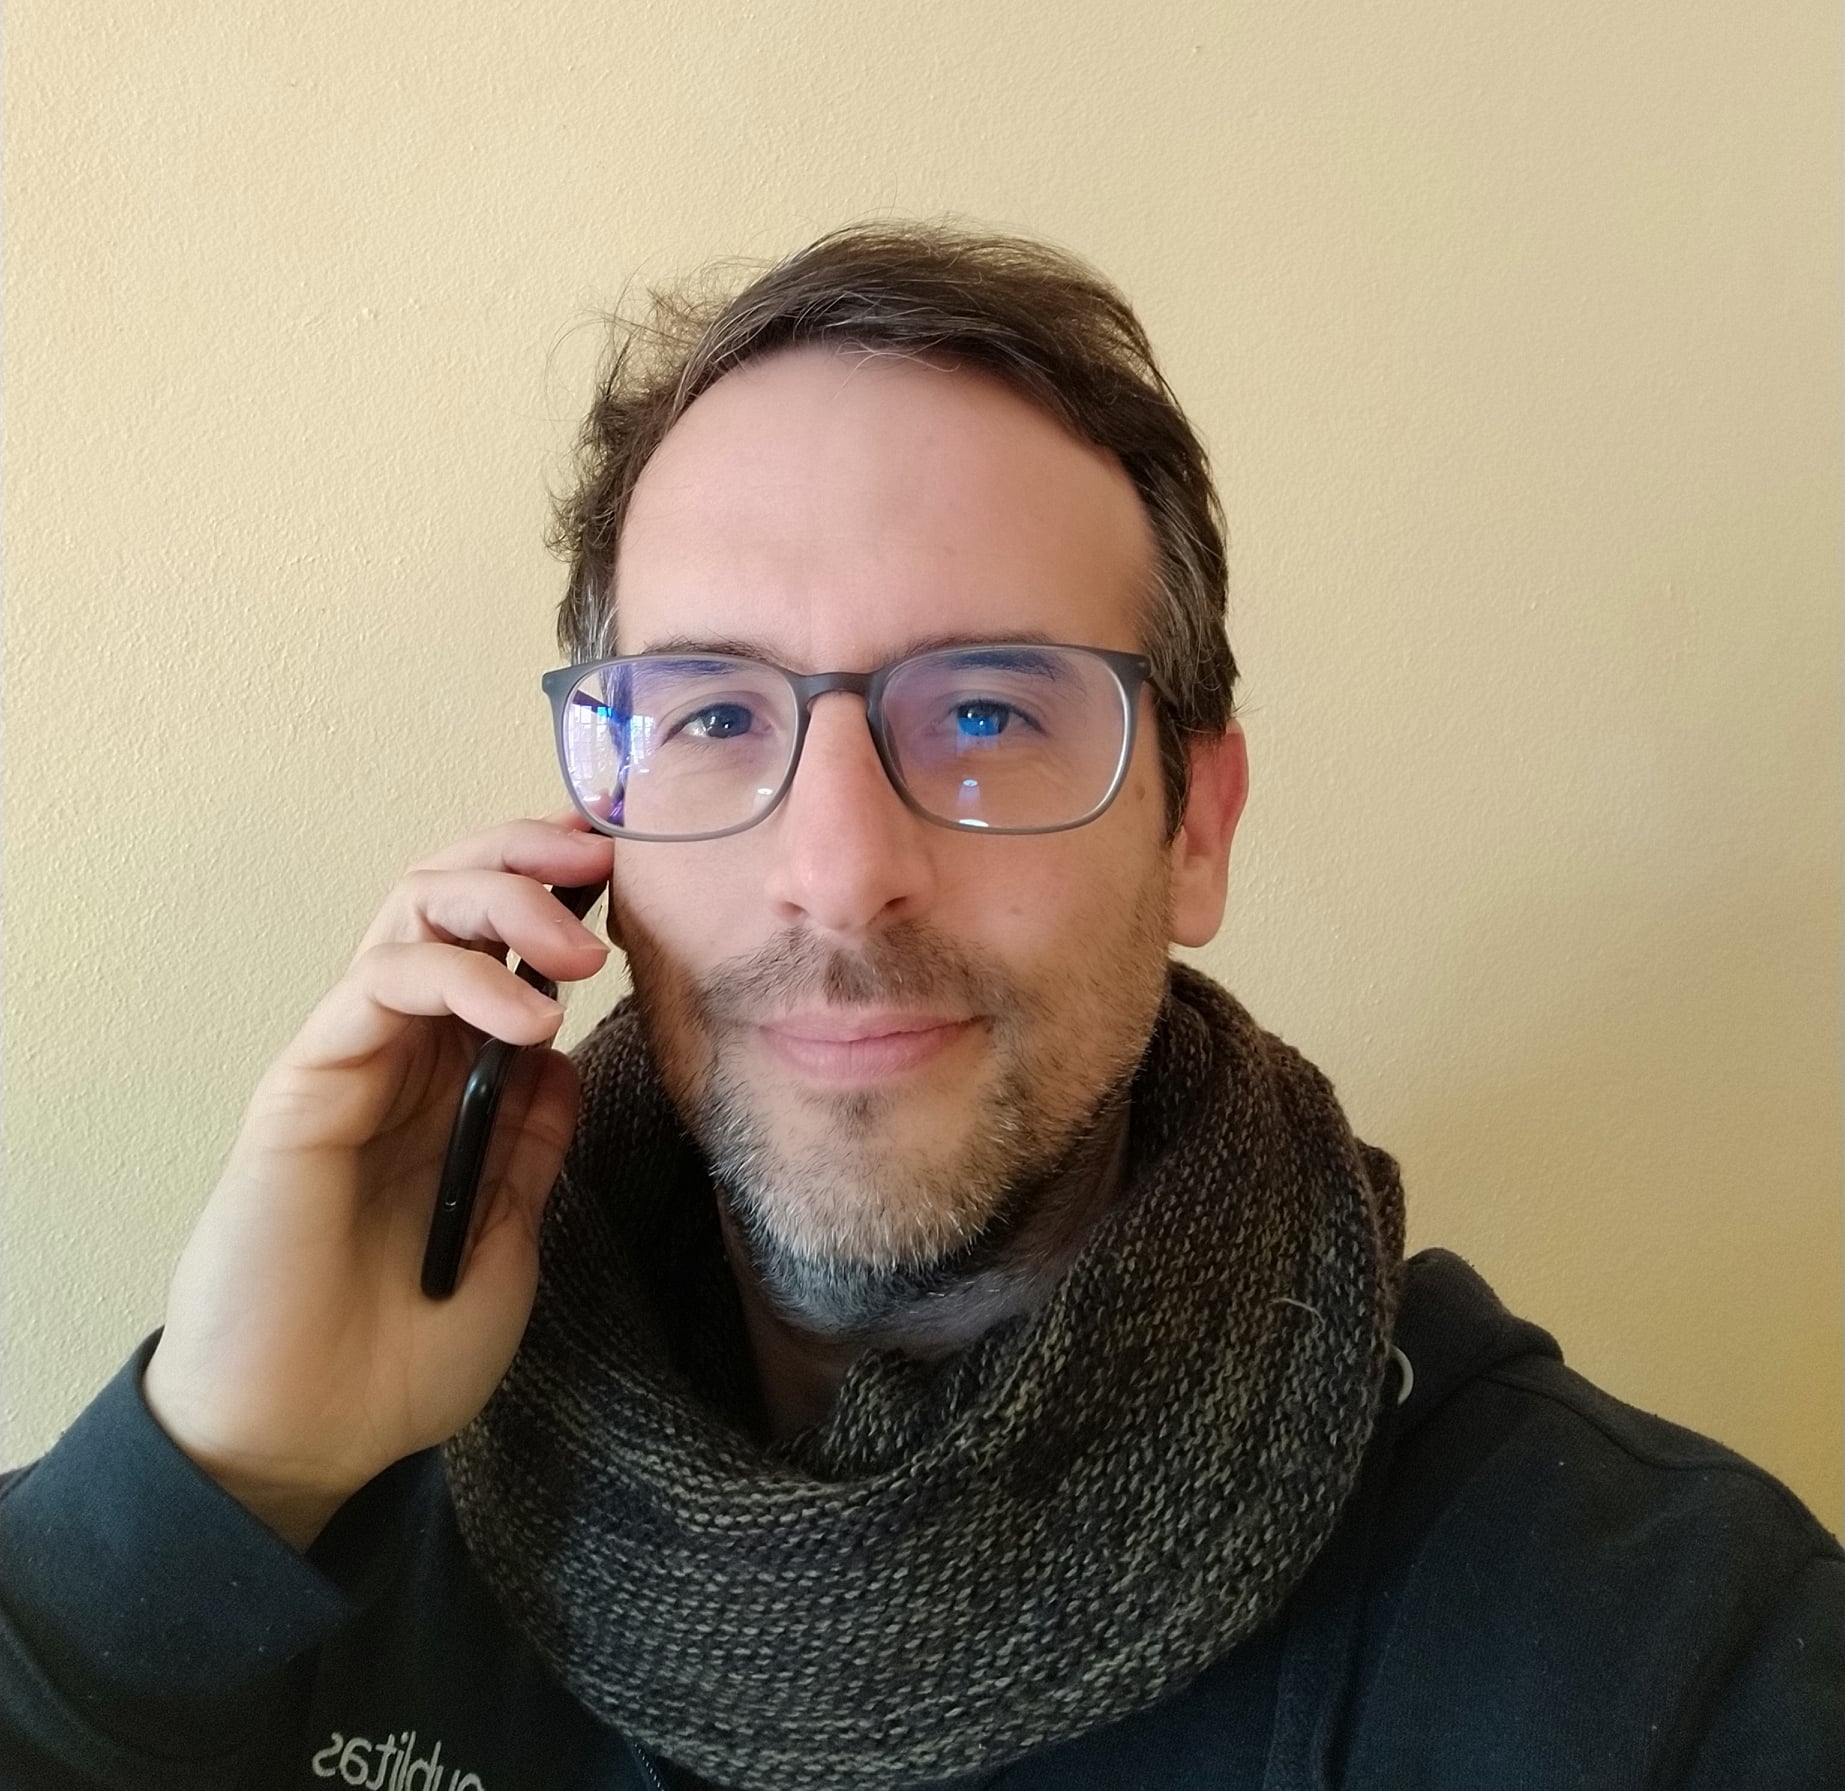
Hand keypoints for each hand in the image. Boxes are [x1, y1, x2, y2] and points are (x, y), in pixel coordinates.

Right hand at [142, 811, 616, 1548]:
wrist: (310, 1437)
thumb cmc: (405, 1347)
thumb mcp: (509, 1231)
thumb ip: (532, 1141)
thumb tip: (567, 1058)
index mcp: (449, 1076)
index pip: (495, 938)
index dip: (554, 887)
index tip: (630, 868)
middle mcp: (400, 1049)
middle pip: (449, 893)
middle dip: (529, 855)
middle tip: (604, 855)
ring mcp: (351, 1057)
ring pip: (411, 911)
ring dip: (505, 901)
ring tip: (581, 949)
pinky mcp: (306, 1083)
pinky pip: (379, 986)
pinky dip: (461, 979)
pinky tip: (528, 1020)